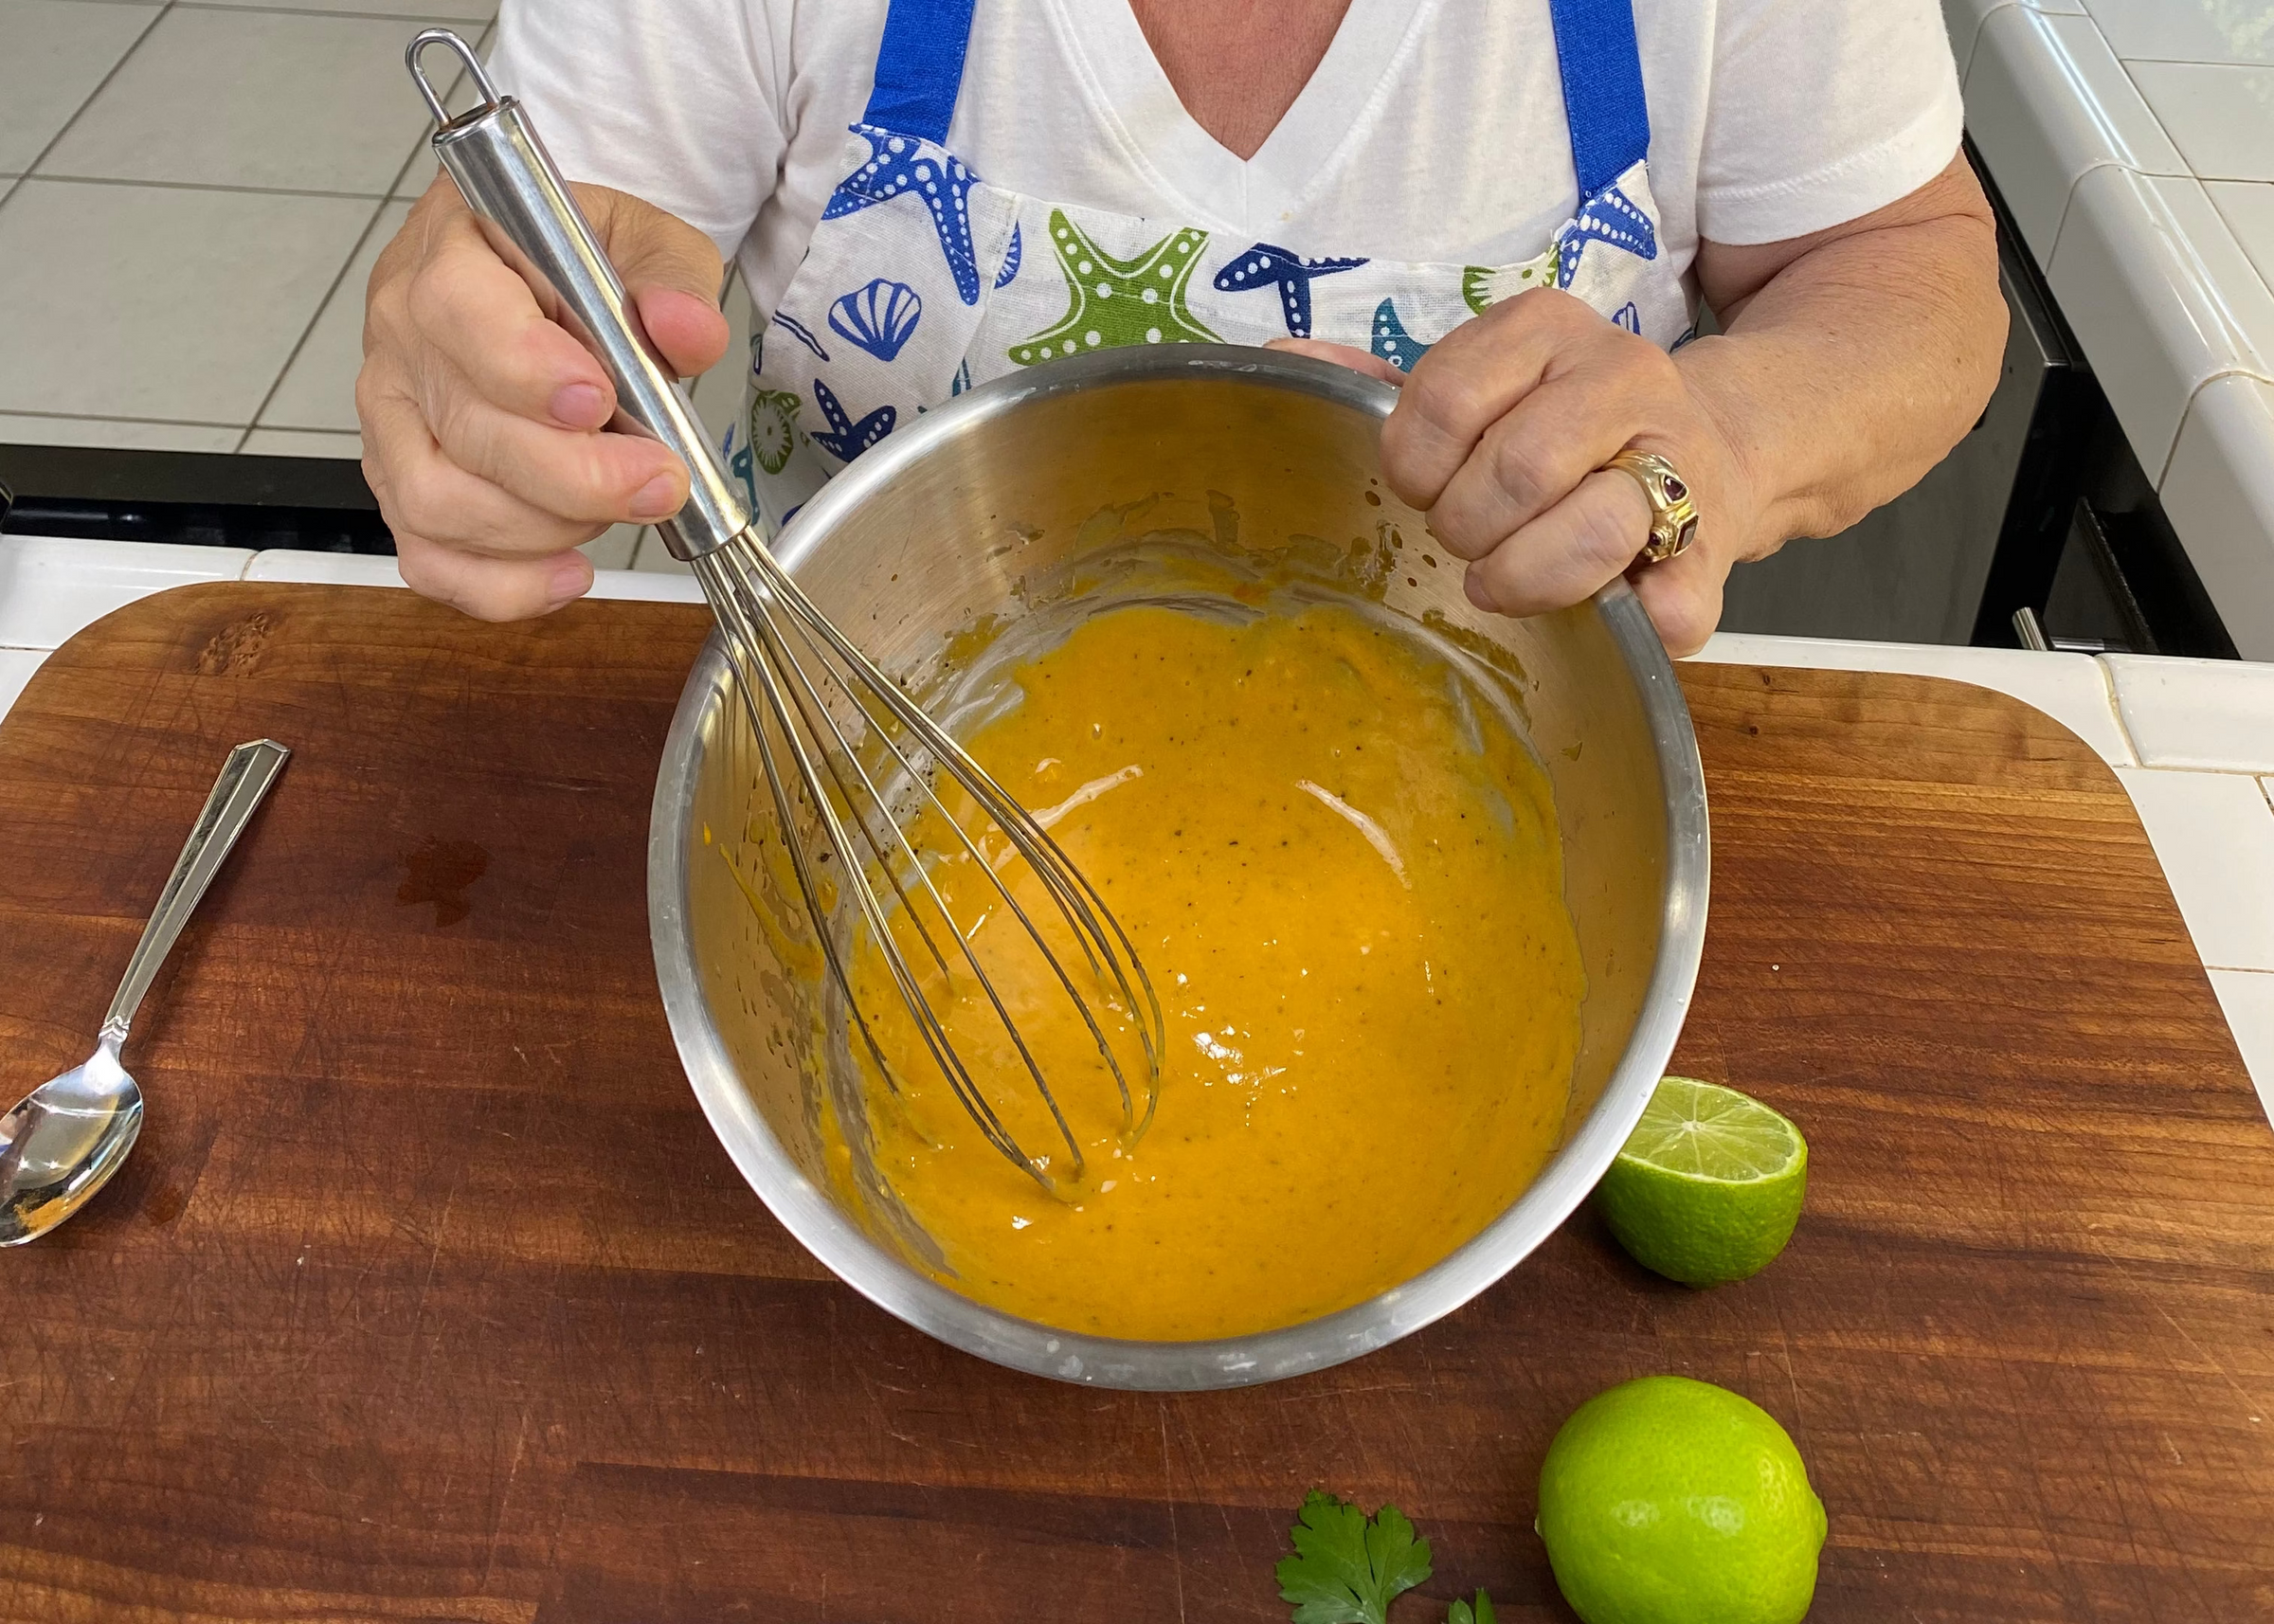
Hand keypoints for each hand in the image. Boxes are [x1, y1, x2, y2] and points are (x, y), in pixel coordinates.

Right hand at [358, 176, 729, 620]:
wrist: (538, 277)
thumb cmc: (577, 259)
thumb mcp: (642, 236)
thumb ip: (670, 278)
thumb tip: (685, 331)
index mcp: (451, 256)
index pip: (459, 315)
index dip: (526, 371)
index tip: (599, 401)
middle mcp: (404, 341)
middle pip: (464, 431)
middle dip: (574, 478)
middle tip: (658, 482)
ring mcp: (394, 422)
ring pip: (438, 506)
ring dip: (544, 530)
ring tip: (618, 510)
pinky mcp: (403, 486)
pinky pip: (430, 560)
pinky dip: (502, 587)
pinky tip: (569, 572)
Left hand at [1271, 289, 1760, 655]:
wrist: (1713, 445)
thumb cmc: (1564, 428)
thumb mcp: (1485, 386)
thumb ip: (1391, 386)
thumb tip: (1290, 366)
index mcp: (1545, 328)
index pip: (1444, 399)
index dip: (1416, 466)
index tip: (1426, 487)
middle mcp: (1622, 373)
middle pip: (1516, 469)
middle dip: (1470, 528)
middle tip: (1470, 540)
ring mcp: (1682, 455)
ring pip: (1590, 530)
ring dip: (1530, 578)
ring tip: (1512, 578)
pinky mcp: (1718, 539)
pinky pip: (1680, 593)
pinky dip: (1651, 618)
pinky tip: (1630, 610)